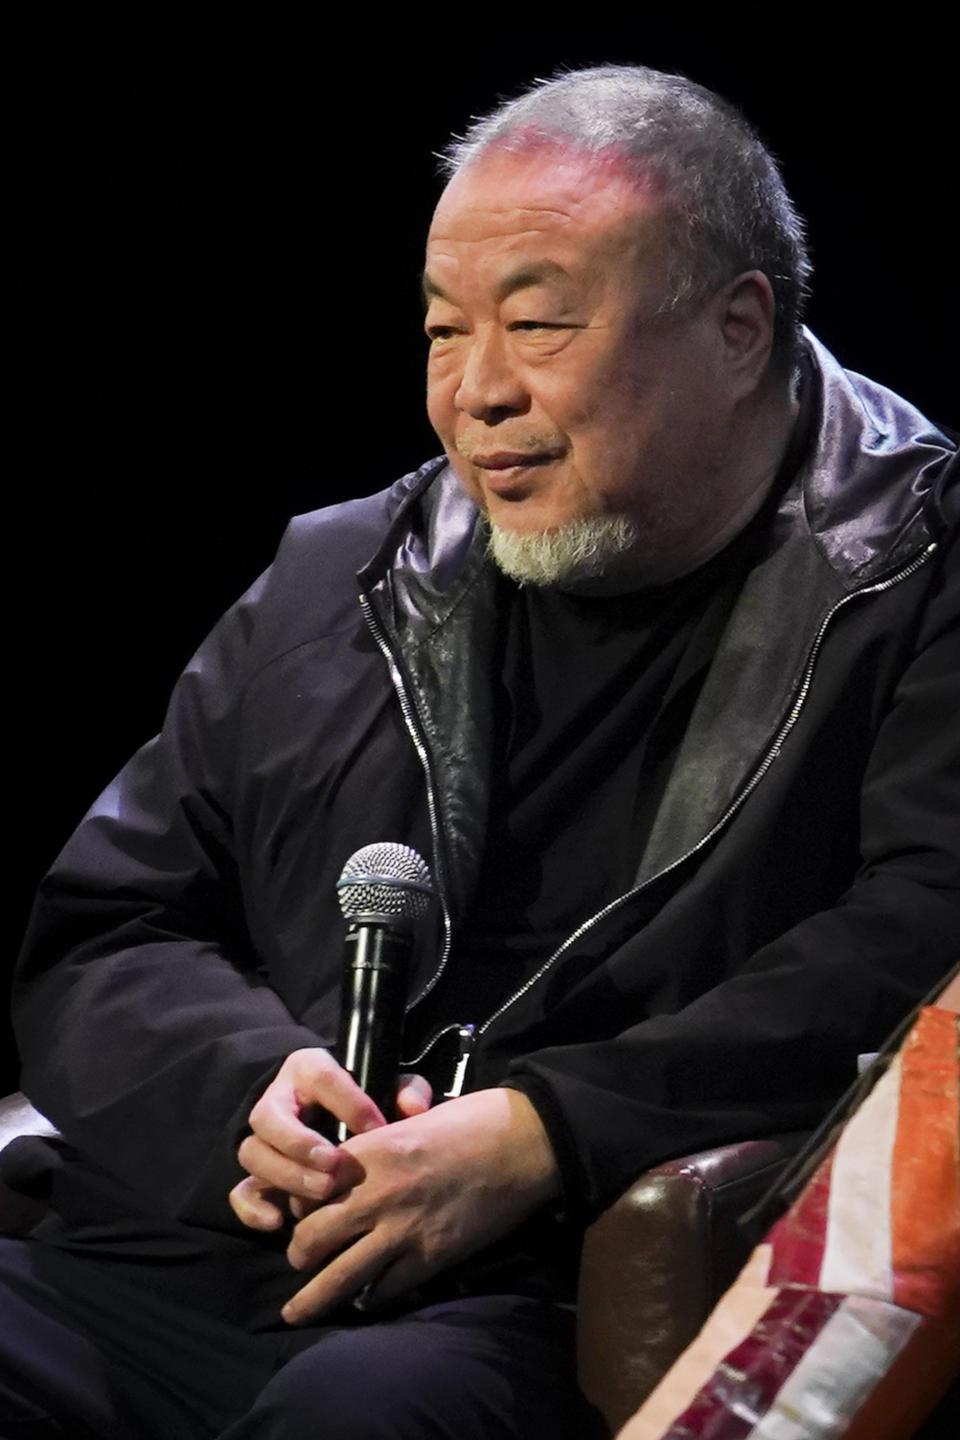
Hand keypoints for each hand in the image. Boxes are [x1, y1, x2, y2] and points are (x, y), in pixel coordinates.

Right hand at [228, 1047, 431, 1231]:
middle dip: (300, 1145)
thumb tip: (413, 1109)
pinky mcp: (258, 1174)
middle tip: (335, 1169)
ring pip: (252, 1153)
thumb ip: (407, 1091)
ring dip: (285, 1176)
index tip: (376, 1128)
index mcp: (309, 1069)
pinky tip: (277, 1221)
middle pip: (268, 1118)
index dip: (348, 1103)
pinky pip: (240, 1190)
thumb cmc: (368, 1100)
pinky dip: (253, 1207)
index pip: (320, 1076)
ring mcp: (263, 1139)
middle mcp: (278, 1099)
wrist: (340, 1118)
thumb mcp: (388, 1086)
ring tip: (322, 1193)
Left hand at [279, 1087, 559, 1324]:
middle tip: (300, 1259)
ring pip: (339, 1277)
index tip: (300, 1213)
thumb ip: (375, 1149)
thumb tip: (349, 1173)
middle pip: (312, 1238)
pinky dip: (371, 1298)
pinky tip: (365, 1301)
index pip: (307, 1190)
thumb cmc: (470, 1121)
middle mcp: (376, 1194)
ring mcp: (403, 1230)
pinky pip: (386, 1290)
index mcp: (369, 1153)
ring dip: (314, 1297)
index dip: (297, 1205)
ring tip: (298, 1311)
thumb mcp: (409, 1122)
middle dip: (299, 1253)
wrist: (523, 1142)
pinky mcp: (431, 1257)